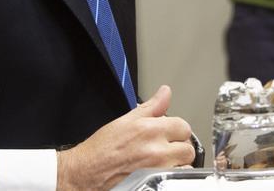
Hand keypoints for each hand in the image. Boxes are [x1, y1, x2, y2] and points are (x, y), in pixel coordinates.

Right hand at [56, 85, 194, 190]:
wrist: (85, 173)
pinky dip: (171, 176)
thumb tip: (165, 92)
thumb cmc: (100, 150)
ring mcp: (156, 170)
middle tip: (166, 149)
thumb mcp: (125, 121)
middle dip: (179, 147)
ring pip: (185, 165)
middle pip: (187, 147)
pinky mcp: (155, 184)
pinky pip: (175, 180)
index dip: (176, 130)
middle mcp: (156, 150)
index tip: (169, 134)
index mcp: (150, 130)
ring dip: (177, 163)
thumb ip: (151, 107)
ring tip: (162, 162)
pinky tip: (159, 172)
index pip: (183, 126)